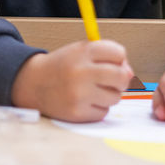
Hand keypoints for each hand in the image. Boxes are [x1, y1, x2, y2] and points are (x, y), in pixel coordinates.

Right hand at [11, 39, 132, 122]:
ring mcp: (79, 93)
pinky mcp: (77, 113)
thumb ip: (108, 57)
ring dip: (108, 96)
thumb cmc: (64, 67)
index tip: (110, 63)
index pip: (119, 53)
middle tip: (109, 81)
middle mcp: (81, 71)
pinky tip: (83, 102)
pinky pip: (103, 112)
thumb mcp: (81, 51)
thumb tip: (131, 76)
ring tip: (91, 91)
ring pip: (115, 97)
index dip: (119, 59)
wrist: (33, 84)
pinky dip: (97, 108)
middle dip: (120, 80)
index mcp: (83, 51)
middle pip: (123, 77)